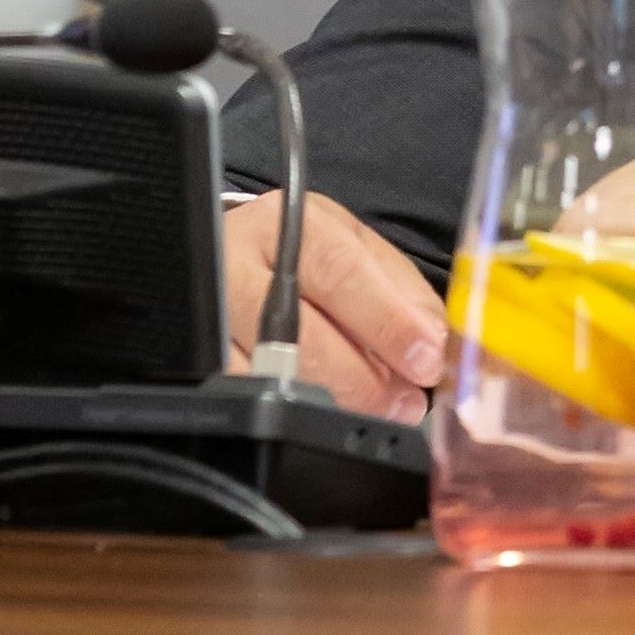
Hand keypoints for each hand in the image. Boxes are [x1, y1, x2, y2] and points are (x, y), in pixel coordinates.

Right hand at [225, 188, 448, 423]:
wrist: (234, 257)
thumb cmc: (305, 256)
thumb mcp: (356, 249)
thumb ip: (401, 291)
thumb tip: (435, 342)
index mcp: (290, 223)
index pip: (340, 271)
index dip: (388, 321)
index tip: (425, 357)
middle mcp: (239, 260)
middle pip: (302, 329)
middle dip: (365, 377)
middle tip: (405, 401)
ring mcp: (210, 313)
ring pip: (271, 372)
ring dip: (334, 400)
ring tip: (374, 409)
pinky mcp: (198, 358)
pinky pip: (246, 396)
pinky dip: (293, 410)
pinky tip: (323, 411)